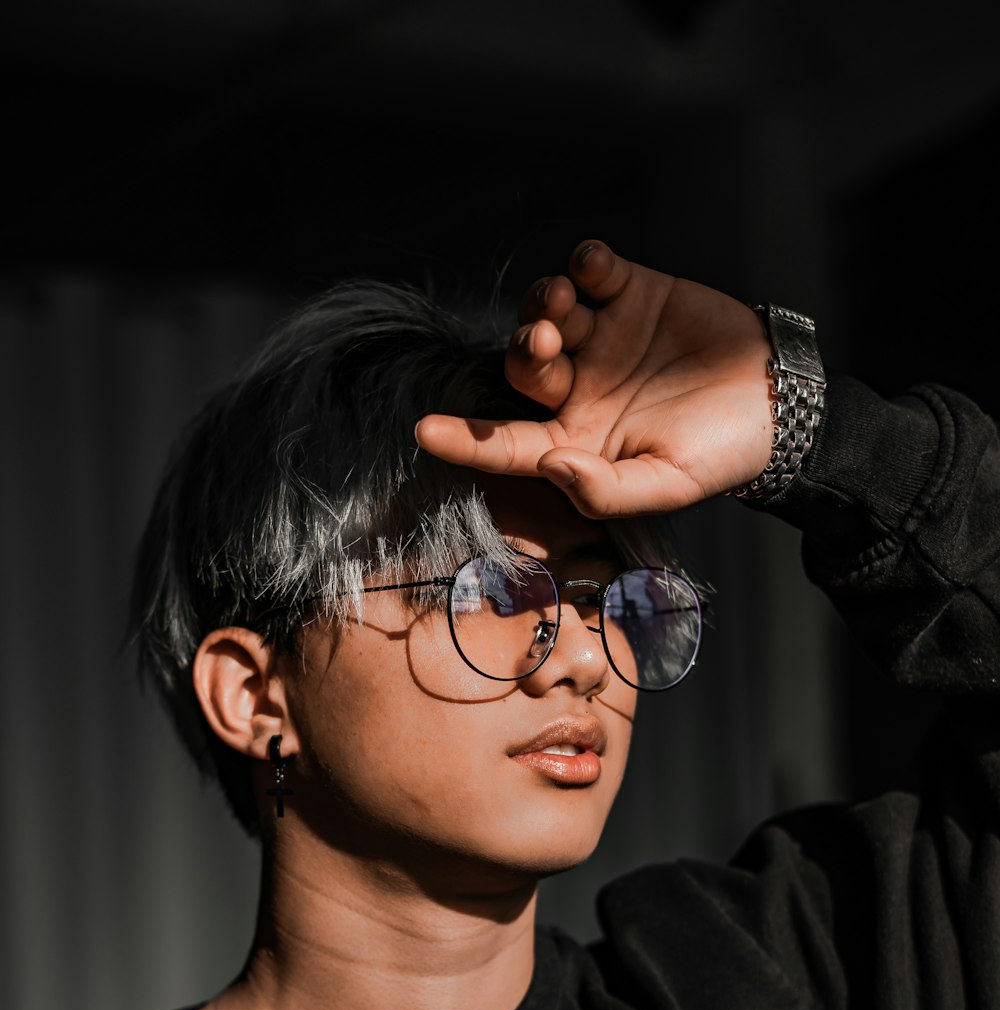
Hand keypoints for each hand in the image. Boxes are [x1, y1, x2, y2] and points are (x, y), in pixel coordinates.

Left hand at [415, 240, 774, 517]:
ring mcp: (602, 337)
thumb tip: (550, 466)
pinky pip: (592, 270)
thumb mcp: (667, 486)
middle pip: (521, 365)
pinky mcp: (632, 293)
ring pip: (546, 311)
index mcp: (575, 440)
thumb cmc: (720, 454)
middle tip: (548, 338)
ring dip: (542, 302)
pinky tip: (598, 268)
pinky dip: (585, 262)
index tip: (423, 430)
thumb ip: (606, 488)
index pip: (507, 444)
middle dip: (524, 348)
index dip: (465, 441)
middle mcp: (579, 387)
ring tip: (564, 302)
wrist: (780, 402)